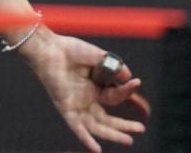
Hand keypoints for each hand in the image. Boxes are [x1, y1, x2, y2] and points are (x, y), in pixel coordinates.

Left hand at [20, 29, 147, 151]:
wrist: (50, 47)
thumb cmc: (70, 49)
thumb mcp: (98, 57)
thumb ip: (115, 68)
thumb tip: (130, 78)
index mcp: (94, 87)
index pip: (114, 97)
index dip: (126, 91)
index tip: (136, 83)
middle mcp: (85, 98)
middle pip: (107, 119)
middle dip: (124, 125)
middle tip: (141, 129)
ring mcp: (76, 104)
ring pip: (96, 126)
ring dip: (112, 134)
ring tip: (129, 140)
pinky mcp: (65, 107)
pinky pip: (76, 127)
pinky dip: (86, 138)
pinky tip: (97, 149)